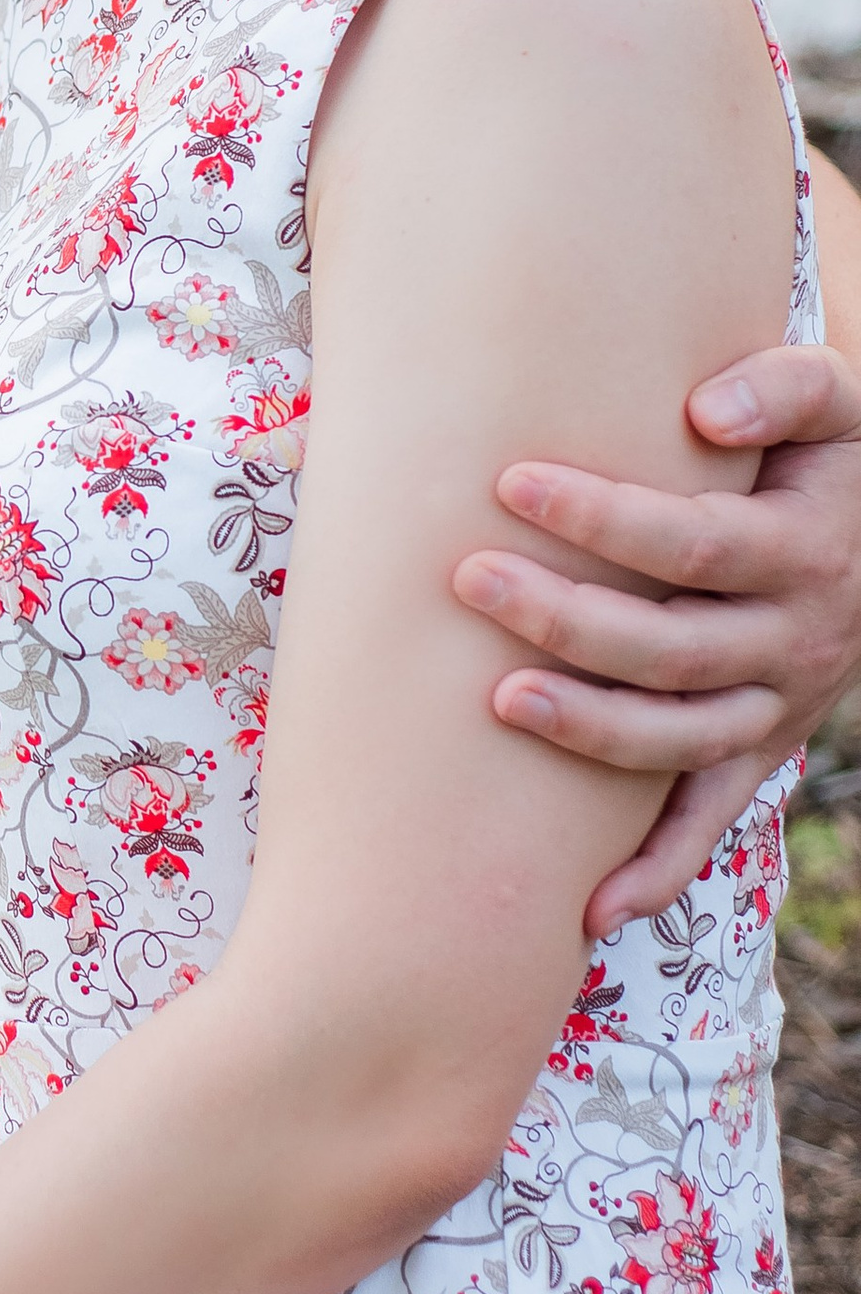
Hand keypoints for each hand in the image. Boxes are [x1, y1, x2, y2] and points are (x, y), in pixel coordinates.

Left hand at [455, 342, 860, 934]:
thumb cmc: (827, 448)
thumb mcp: (836, 398)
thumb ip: (783, 384)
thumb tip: (705, 413)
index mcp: (804, 550)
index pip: (691, 543)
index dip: (603, 517)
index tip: (511, 481)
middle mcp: (798, 640)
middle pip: (672, 647)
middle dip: (568, 616)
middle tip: (470, 578)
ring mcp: (780, 706)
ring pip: (681, 738)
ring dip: (590, 730)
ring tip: (498, 700)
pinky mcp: (761, 749)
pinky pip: (709, 820)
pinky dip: (658, 871)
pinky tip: (590, 909)